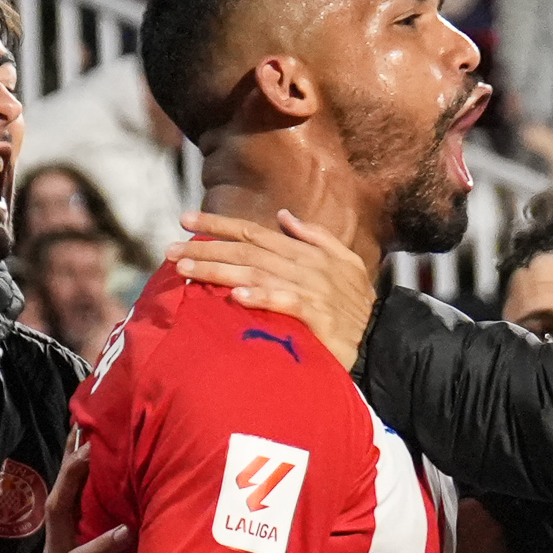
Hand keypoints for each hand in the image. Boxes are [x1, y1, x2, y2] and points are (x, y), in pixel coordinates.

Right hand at [10, 441, 135, 552]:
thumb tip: (125, 503)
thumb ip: (94, 538)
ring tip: (125, 530)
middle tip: (90, 449)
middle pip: (60, 514)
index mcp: (62, 547)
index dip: (71, 462)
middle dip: (73, 481)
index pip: (65, 495)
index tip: (81, 424)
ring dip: (100, 546)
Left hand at [169, 207, 381, 366]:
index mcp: (303, 251)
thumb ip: (313, 236)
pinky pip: (285, 303)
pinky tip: (237, 295)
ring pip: (257, 273)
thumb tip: (285, 215)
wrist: (383, 337)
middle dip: (206, 247)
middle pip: (246, 250)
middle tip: (169, 250)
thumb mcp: (341, 261)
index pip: (253, 231)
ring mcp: (310, 289)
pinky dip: (262, 297)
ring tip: (186, 269)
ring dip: (220, 269)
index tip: (183, 219)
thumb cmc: (357, 303)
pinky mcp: (318, 316)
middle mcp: (303, 265)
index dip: (218, 223)